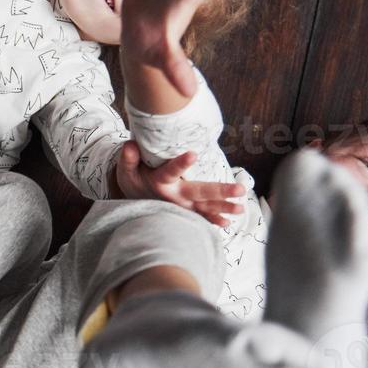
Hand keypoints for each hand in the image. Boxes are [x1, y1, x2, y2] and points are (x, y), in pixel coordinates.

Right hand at [113, 141, 245, 226]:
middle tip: (239, 189)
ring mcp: (181, 207)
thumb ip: (128, 158)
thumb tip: (130, 145)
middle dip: (220, 192)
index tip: (193, 154)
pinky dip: (213, 221)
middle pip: (198, 193)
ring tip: (241, 207)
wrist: (132, 200)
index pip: (170, 171)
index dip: (180, 164)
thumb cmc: (133, 178)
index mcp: (159, 183)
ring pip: (204, 207)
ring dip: (224, 208)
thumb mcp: (126, 169)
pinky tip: (228, 222)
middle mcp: (173, 197)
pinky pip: (201, 218)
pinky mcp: (185, 212)